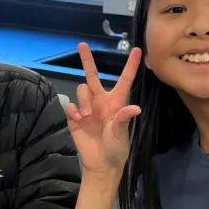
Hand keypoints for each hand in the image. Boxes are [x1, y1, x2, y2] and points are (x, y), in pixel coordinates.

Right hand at [65, 43, 141, 173]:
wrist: (101, 164)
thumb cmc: (116, 148)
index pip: (124, 80)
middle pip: (92, 76)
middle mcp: (101, 101)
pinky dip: (74, 111)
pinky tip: (79, 120)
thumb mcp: (121, 133)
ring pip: (81, 90)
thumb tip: (135, 108)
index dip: (131, 65)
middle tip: (82, 45)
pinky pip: (71, 105)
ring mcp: (87, 108)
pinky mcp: (75, 117)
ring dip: (84, 100)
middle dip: (87, 60)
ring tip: (88, 116)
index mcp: (116, 102)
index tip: (137, 50)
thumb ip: (124, 118)